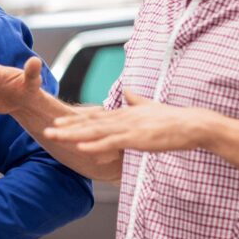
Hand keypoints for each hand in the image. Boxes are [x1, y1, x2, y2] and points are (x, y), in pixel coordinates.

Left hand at [44, 91, 219, 154]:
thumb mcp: (150, 107)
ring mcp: (128, 128)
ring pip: (95, 131)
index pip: (94, 116)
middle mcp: (122, 118)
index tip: (57, 121)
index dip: (74, 119)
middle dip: (67, 127)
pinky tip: (81, 148)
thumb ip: (137, 100)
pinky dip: (95, 145)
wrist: (193, 124)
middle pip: (89, 123)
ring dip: (73, 135)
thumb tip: (128, 90)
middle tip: (46, 130)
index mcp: (124, 114)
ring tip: (55, 137)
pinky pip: (111, 143)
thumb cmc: (172, 119)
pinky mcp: (136, 138)